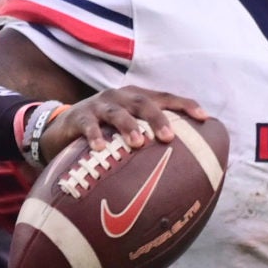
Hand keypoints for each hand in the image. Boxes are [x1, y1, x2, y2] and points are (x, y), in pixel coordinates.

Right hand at [38, 87, 210, 158]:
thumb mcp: (128, 133)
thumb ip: (151, 143)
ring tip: (138, 143)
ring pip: (117, 112)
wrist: (62, 130)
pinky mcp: (78, 116)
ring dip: (129, 126)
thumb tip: (186, 170)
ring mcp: (99, 105)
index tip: (205, 118)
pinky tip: (100, 149)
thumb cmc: (106, 134)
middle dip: (158, 118)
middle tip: (169, 137)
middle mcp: (120, 98)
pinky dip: (95, 136)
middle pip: (143, 103)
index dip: (185, 105)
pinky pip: (88, 125)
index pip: (166, 97)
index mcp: (137, 99)